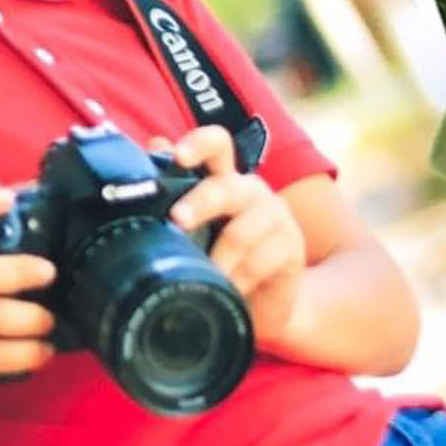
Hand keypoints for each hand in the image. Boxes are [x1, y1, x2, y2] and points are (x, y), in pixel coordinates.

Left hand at [156, 125, 307, 349]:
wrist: (260, 301)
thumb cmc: (215, 259)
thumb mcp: (189, 232)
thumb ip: (171, 194)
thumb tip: (154, 147)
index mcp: (221, 180)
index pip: (216, 146)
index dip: (199, 144)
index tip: (179, 156)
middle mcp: (249, 191)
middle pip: (226, 187)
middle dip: (200, 202)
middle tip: (177, 220)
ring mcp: (274, 215)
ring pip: (242, 230)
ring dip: (217, 258)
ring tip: (201, 277)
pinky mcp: (292, 244)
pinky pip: (260, 261)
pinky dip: (238, 279)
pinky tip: (228, 289)